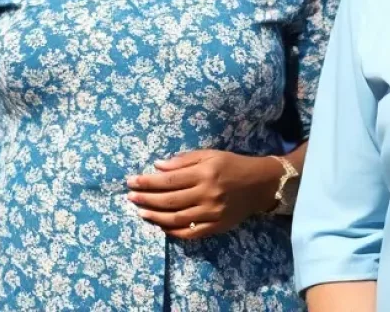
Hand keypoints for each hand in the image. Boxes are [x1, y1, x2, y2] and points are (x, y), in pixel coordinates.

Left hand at [126, 149, 278, 239]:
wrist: (259, 185)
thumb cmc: (231, 164)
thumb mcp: (209, 154)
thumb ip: (183, 160)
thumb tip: (158, 166)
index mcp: (204, 173)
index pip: (169, 179)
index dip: (148, 182)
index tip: (131, 181)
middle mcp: (207, 194)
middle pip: (170, 200)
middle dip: (146, 199)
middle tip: (130, 197)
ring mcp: (211, 213)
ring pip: (177, 219)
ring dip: (155, 216)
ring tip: (140, 212)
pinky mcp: (216, 227)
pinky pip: (190, 233)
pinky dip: (173, 231)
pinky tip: (161, 225)